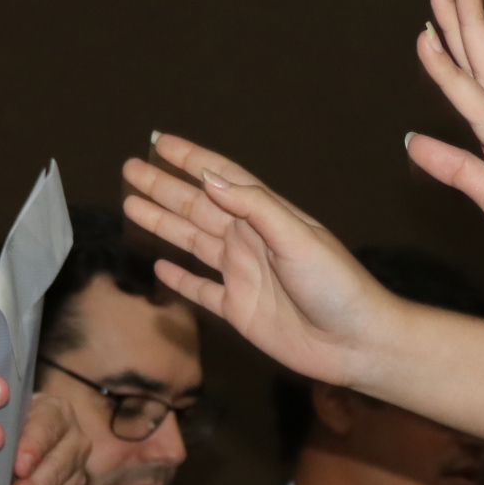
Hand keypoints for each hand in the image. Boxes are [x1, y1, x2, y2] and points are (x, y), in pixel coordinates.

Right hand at [121, 134, 402, 387]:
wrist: (354, 342)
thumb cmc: (335, 284)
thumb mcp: (296, 236)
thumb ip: (253, 207)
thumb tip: (208, 179)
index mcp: (265, 216)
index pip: (221, 178)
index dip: (190, 159)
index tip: (159, 142)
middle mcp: (249, 240)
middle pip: (197, 206)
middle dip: (163, 187)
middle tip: (129, 169)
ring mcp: (242, 275)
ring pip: (192, 242)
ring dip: (162, 223)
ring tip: (131, 205)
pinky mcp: (238, 310)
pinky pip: (201, 290)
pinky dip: (179, 279)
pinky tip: (159, 268)